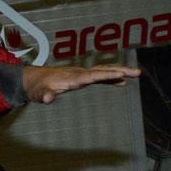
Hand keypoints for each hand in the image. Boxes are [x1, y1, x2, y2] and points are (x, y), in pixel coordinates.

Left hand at [21, 63, 141, 103]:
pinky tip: (121, 82)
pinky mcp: (81, 78)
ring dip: (119, 72)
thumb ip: (44, 95)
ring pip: (103, 71)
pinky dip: (111, 78)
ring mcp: (81, 74)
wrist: (33, 79)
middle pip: (103, 71)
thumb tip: (48, 99)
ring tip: (136, 74)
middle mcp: (79, 74)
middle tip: (137, 72)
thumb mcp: (38, 94)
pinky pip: (99, 77)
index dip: (106, 75)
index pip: (93, 76)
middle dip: (120, 71)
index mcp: (72, 78)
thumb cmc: (37, 87)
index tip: (120, 73)